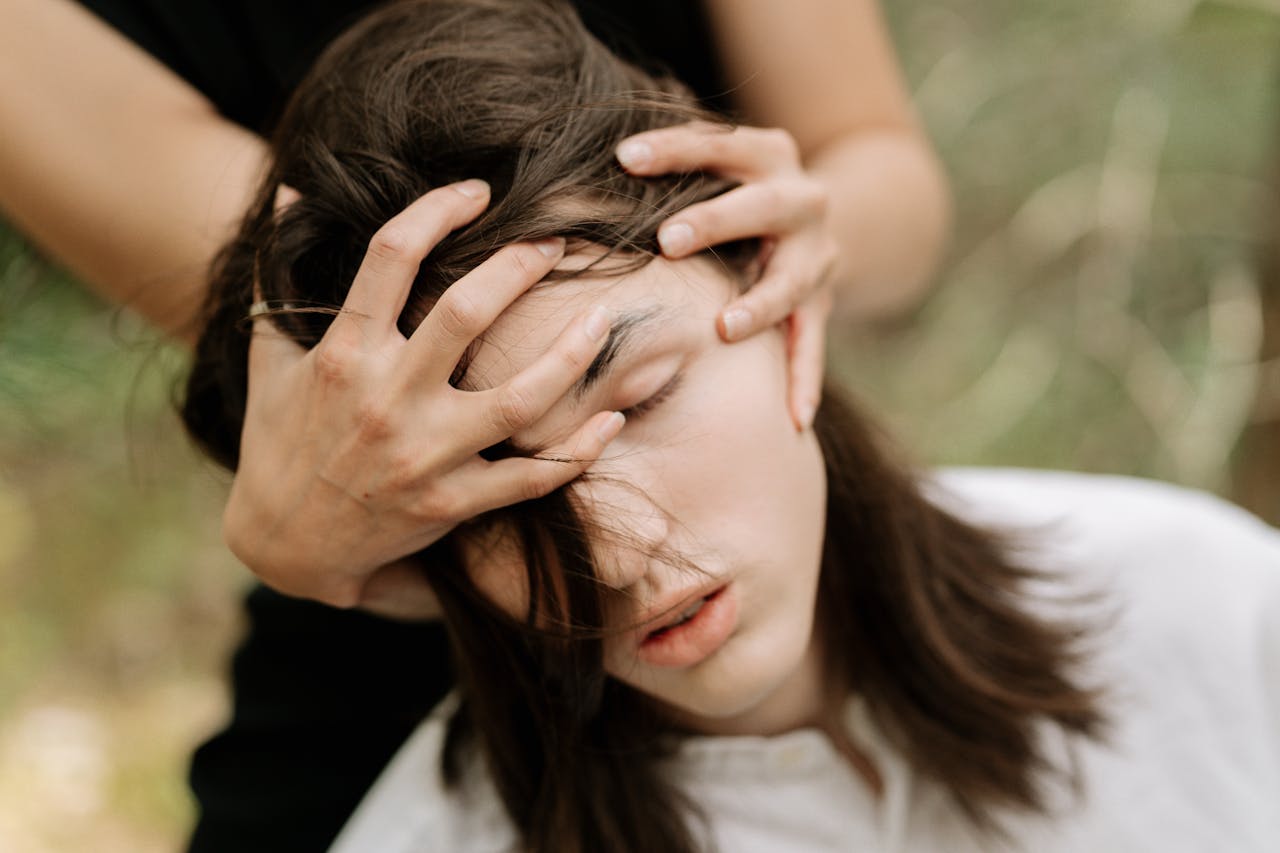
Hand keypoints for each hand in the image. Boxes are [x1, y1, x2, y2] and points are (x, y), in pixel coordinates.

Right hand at [224, 180, 622, 615]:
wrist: (282, 544)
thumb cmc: (278, 439)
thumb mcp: (269, 356)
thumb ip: (282, 274)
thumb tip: (292, 191)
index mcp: (343, 354)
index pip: (391, 256)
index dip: (438, 209)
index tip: (478, 192)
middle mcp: (385, 400)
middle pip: (466, 314)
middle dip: (518, 266)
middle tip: (554, 243)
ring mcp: (423, 455)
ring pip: (517, 400)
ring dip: (570, 356)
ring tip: (601, 319)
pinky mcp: (450, 504)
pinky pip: (530, 477)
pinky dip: (578, 450)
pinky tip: (614, 418)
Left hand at [616, 123, 835, 430]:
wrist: (814, 217)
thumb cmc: (731, 190)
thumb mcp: (713, 166)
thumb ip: (668, 166)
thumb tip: (583, 167)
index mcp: (769, 154)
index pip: (718, 146)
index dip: (673, 150)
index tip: (624, 158)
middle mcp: (802, 199)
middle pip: (762, 207)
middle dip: (715, 222)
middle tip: (668, 240)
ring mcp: (817, 255)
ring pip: (791, 281)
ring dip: (758, 305)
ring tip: (723, 328)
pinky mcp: (822, 303)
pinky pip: (811, 345)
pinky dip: (804, 381)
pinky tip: (793, 419)